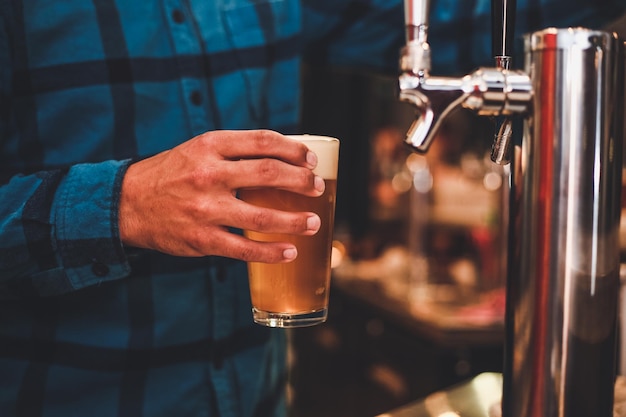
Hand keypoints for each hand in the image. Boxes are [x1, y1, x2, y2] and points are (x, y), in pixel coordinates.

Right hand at [119, 130, 324, 262]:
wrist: (127, 203)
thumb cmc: (171, 174)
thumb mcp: (198, 150)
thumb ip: (234, 152)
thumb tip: (282, 158)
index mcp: (210, 146)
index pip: (263, 142)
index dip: (294, 150)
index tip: (311, 160)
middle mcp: (209, 174)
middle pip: (270, 174)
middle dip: (302, 181)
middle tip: (318, 188)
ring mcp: (205, 208)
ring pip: (262, 216)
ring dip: (295, 220)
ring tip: (313, 223)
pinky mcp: (202, 239)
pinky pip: (244, 249)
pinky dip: (271, 253)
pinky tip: (290, 252)